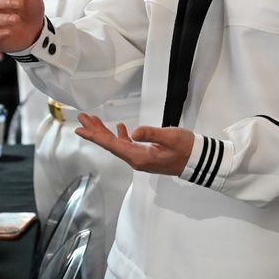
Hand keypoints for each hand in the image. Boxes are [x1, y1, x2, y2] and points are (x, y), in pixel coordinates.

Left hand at [75, 113, 193, 176]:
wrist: (198, 160)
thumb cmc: (186, 149)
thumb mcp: (170, 137)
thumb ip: (151, 134)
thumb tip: (132, 132)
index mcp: (139, 157)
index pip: (112, 144)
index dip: (95, 136)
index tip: (81, 128)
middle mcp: (136, 159)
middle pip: (110, 144)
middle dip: (95, 131)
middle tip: (82, 118)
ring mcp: (141, 158)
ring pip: (117, 144)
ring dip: (105, 132)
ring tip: (94, 121)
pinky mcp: (146, 155)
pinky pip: (127, 145)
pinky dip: (120, 136)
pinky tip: (119, 128)